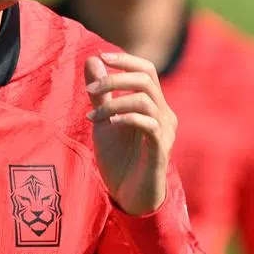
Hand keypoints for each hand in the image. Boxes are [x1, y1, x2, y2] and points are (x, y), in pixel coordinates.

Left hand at [85, 52, 177, 214]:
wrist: (128, 197)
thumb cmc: (119, 159)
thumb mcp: (104, 120)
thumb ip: (100, 93)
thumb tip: (92, 60)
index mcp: (154, 105)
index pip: (147, 70)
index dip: (126, 60)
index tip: (101, 57)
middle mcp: (164, 115)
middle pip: (146, 79)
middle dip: (115, 79)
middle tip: (89, 91)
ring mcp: (165, 132)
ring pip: (145, 100)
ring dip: (114, 102)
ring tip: (92, 115)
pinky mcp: (160, 149)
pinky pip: (149, 125)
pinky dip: (127, 118)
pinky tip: (110, 124)